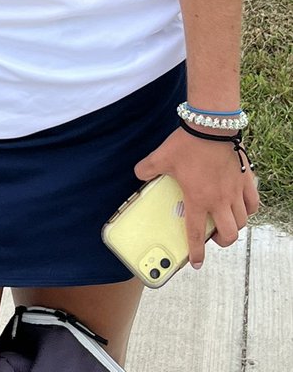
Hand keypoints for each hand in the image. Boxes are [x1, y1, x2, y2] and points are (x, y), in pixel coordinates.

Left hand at [135, 126, 258, 269]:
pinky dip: (248, 210)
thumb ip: (147, 168)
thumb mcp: (161, 157)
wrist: (211, 127)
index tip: (196, 263)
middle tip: (213, 237)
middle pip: (228, 234)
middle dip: (221, 242)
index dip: (196, 252)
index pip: (196, 233)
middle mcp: (219, 200)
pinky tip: (242, 207)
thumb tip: (138, 173)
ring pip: (241, 221)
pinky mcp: (246, 180)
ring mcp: (235, 191)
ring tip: (226, 223)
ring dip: (234, 227)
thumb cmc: (187, 144)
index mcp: (198, 199)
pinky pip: (253, 203)